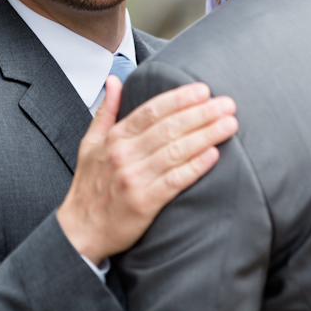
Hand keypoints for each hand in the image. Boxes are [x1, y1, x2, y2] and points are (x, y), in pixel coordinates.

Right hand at [56, 77, 237, 264]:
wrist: (81, 230)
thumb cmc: (90, 185)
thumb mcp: (89, 143)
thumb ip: (106, 110)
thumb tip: (114, 80)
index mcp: (115, 138)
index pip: (151, 111)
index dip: (179, 99)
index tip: (203, 90)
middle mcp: (124, 155)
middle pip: (169, 128)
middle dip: (201, 113)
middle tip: (227, 104)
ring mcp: (134, 179)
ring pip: (176, 151)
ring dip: (206, 135)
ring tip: (229, 125)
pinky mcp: (143, 203)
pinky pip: (174, 181)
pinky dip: (195, 167)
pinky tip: (213, 155)